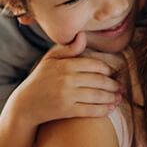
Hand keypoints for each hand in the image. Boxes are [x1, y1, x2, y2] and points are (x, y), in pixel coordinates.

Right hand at [8, 33, 123, 127]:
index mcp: (65, 65)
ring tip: (119, 98)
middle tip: (121, 87)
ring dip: (112, 97)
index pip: (95, 65)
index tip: (114, 73)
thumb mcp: (50, 59)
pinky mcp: (65, 110)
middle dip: (114, 85)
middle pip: (99, 80)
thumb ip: (68, 48)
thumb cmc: (40, 79)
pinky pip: (89, 110)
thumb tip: (82, 35)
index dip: (108, 70)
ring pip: (97, 95)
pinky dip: (102, 110)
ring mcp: (66, 95)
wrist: (24, 105)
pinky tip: (110, 109)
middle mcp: (67, 79)